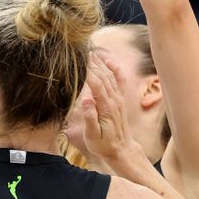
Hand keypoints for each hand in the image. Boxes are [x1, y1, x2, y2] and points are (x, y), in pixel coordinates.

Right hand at [83, 52, 147, 175]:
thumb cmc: (103, 144)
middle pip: (102, 76)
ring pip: (110, 76)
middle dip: (92, 62)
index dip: (87, 71)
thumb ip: (90, 118)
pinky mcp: (120, 100)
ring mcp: (118, 99)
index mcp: (106, 107)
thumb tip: (86, 100)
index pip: (95, 84)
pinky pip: (120, 81)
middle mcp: (114, 100)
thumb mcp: (92, 136)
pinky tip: (109, 60)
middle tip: (81, 49)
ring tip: (90, 51)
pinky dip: (115, 69)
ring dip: (100, 63)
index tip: (77, 59)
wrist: (121, 150)